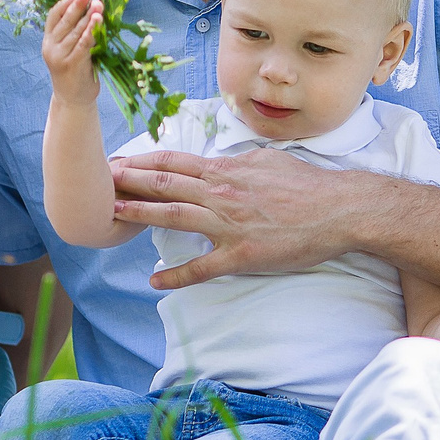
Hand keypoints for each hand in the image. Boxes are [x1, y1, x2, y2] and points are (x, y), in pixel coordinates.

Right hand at [41, 0, 104, 103]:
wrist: (72, 100)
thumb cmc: (75, 71)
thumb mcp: (69, 50)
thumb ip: (74, 33)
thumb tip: (90, 8)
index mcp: (48, 40)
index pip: (53, 15)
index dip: (65, 2)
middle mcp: (50, 47)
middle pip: (64, 20)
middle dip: (77, 4)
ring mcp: (59, 56)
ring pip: (75, 31)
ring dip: (88, 16)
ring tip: (98, 4)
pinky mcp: (71, 64)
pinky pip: (83, 44)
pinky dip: (91, 31)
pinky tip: (98, 21)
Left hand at [120, 149, 388, 289]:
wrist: (340, 209)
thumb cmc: (307, 185)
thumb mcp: (266, 159)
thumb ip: (236, 160)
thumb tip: (219, 160)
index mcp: (226, 171)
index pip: (174, 162)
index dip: (142, 161)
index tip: (116, 161)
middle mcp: (222, 194)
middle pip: (165, 184)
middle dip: (129, 181)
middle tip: (98, 180)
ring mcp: (230, 224)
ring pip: (175, 216)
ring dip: (140, 215)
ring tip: (111, 215)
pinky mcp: (242, 255)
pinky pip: (203, 267)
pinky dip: (177, 275)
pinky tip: (155, 280)